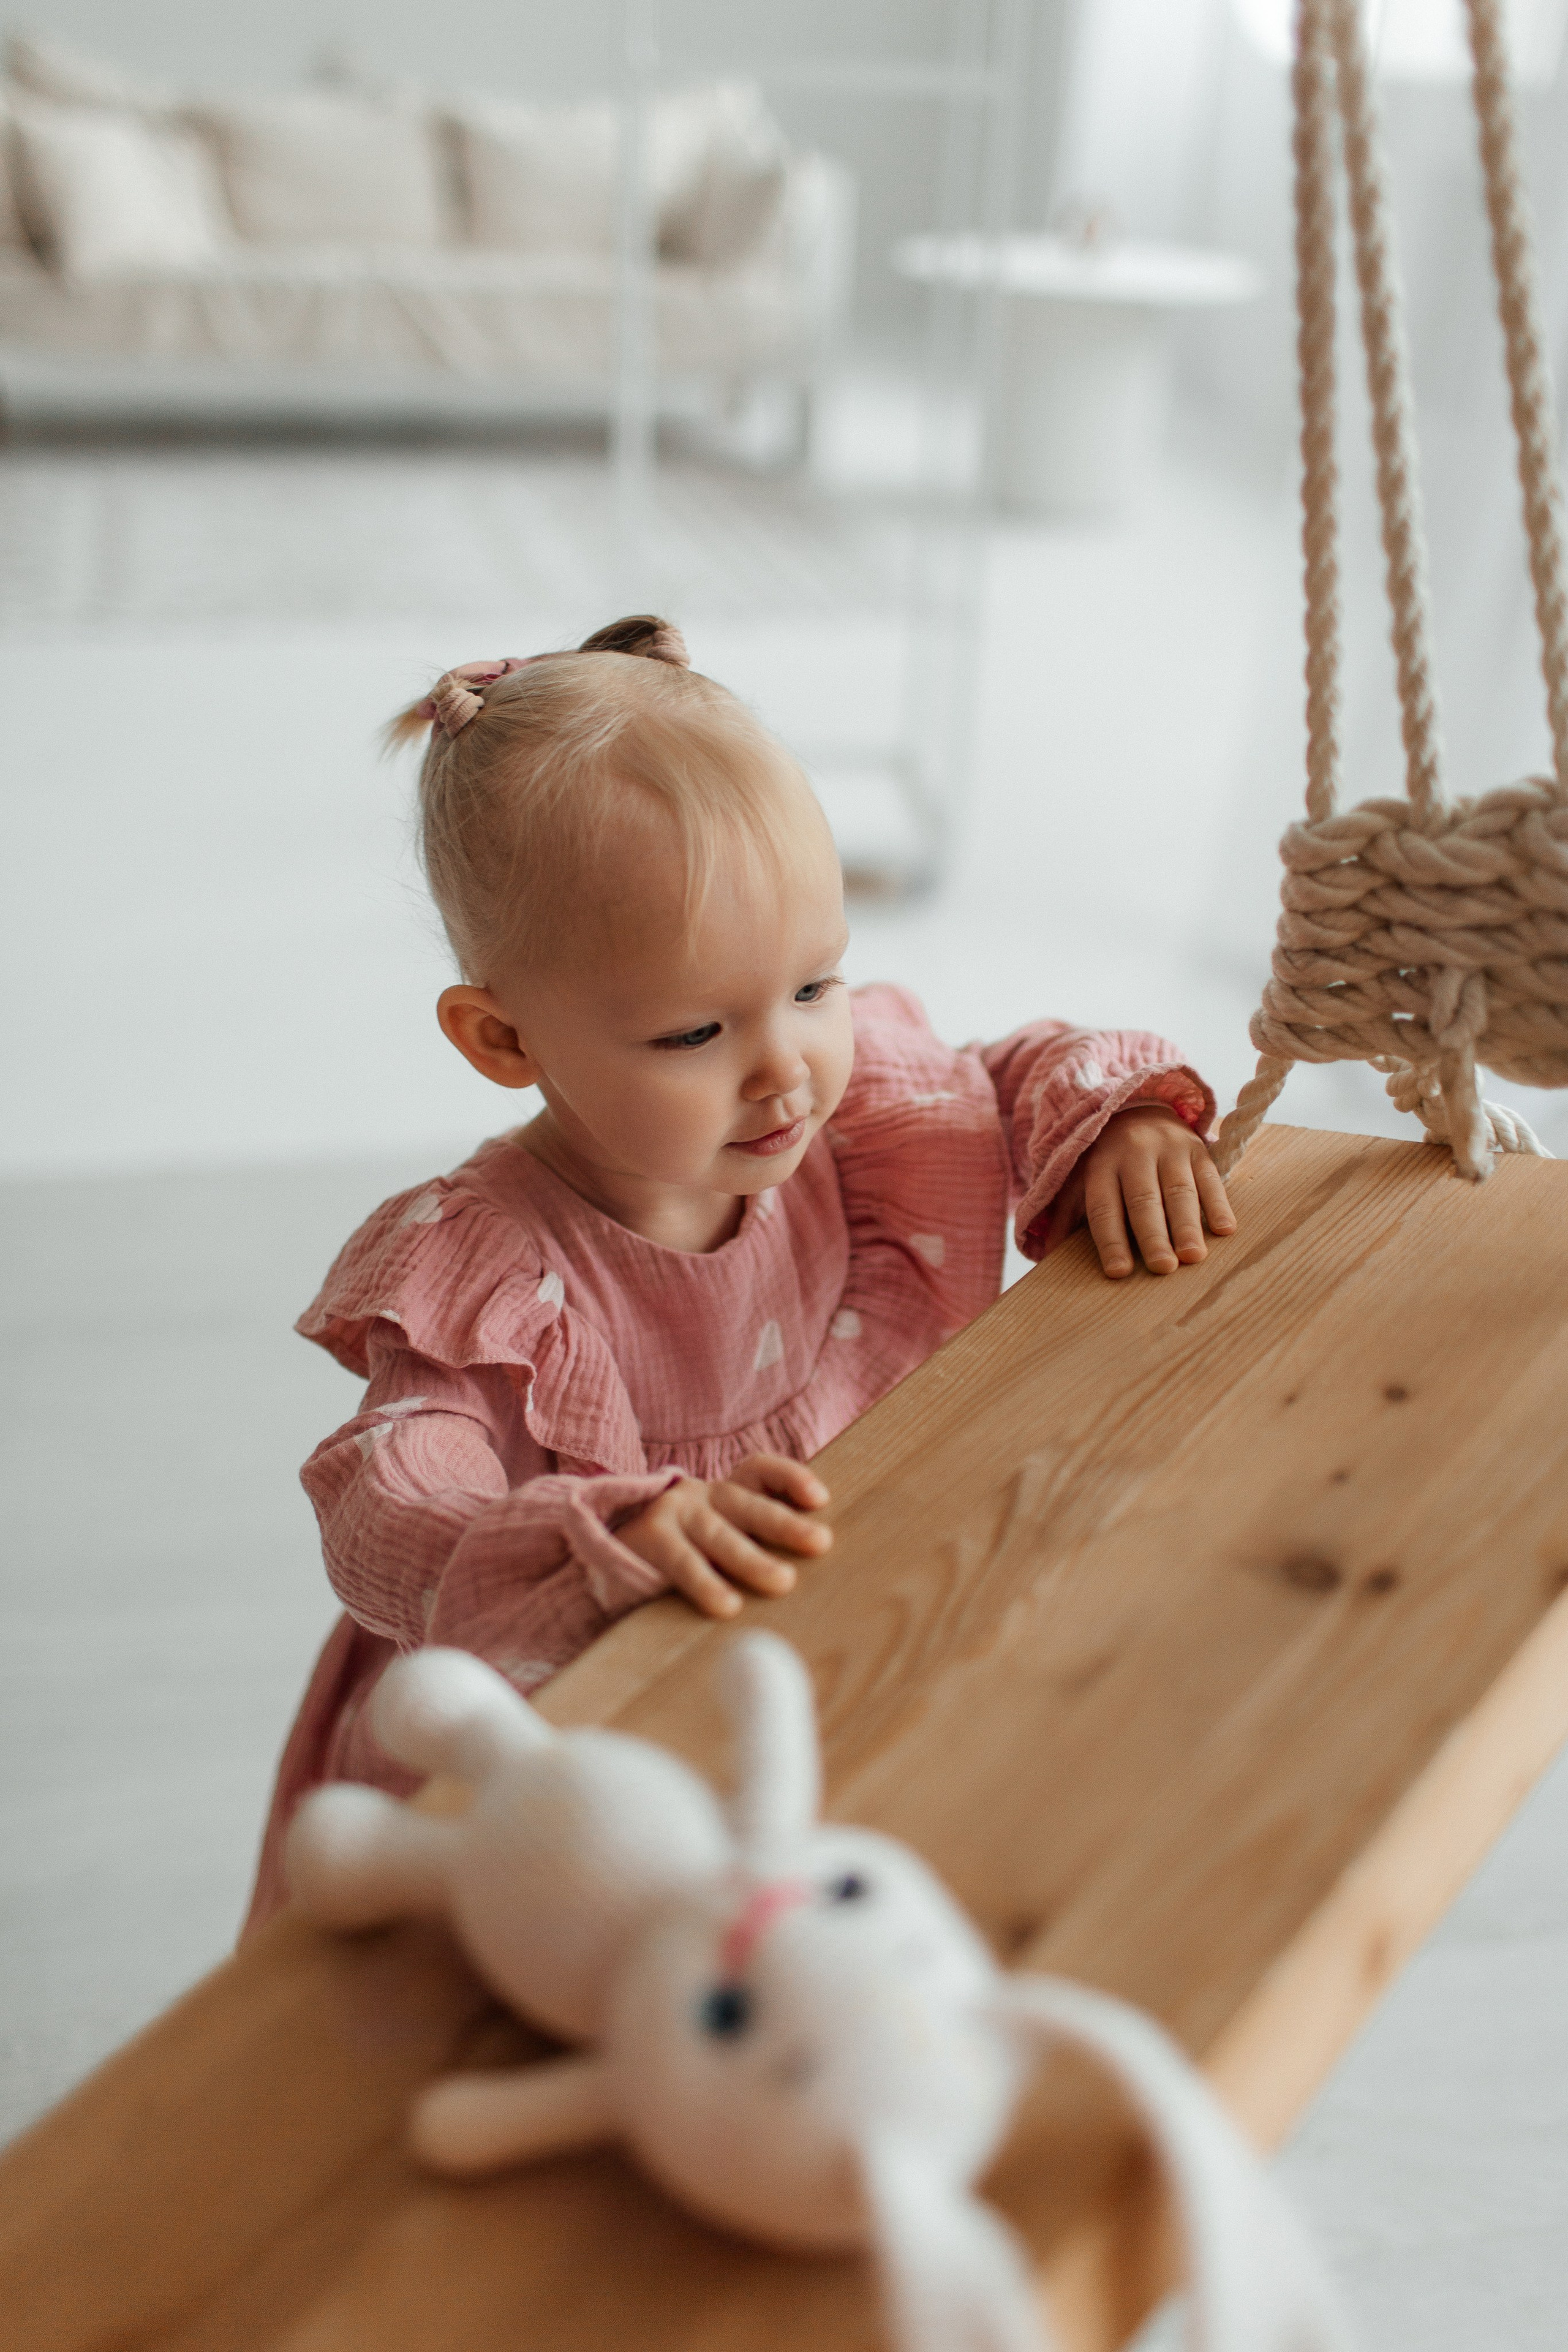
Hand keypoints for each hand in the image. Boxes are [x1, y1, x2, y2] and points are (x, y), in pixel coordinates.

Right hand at [617, 1454, 831, 1618]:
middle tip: (820, 1542)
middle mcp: (704, 1496)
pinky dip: (706, 1583)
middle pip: (748, 1504)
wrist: (613, 1554)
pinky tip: (727, 1605)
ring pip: (719, 1536)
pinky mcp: (651, 1538)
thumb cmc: (685, 1553)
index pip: (760, 1472)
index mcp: (727, 1493)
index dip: (790, 1478)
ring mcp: (676, 1514)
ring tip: (783, 1581)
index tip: (819, 1499)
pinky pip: (683, 1563)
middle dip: (785, 1523)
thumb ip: (756, 1545)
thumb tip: (819, 1574)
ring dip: (752, 1559)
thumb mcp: (720, 1539)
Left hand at [1043, 1105, 1234, 1278]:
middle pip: (1143, 1199)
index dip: (1110, 1239)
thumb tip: (1048, 1255)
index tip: (1119, 1272)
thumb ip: (1067, 1215)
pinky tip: (1225, 1229)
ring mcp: (1168, 1148)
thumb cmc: (1104, 1159)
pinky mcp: (1197, 1147)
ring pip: (1178, 1190)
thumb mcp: (1079, 1179)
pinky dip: (1218, 1203)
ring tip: (1194, 1256)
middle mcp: (1133, 1153)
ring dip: (1187, 1225)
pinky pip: (1209, 1177)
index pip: (1104, 1206)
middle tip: (1162, 1268)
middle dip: (1152, 1235)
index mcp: (1100, 1165)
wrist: (1136, 1106)